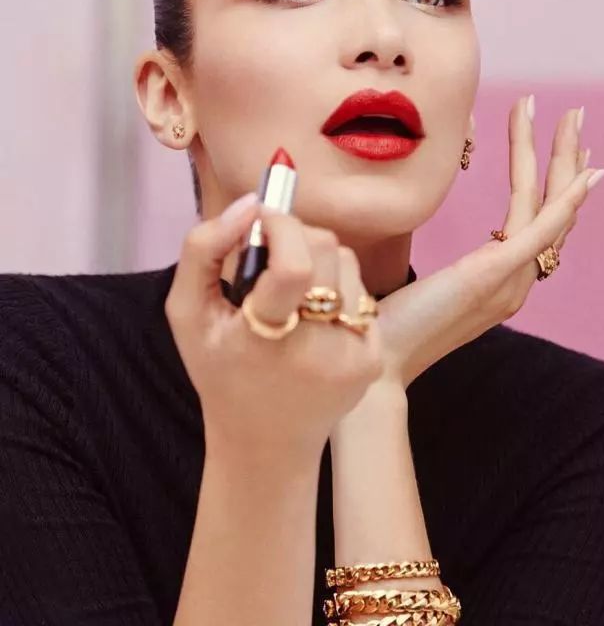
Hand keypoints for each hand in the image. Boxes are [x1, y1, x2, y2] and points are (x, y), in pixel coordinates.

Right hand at [164, 197, 383, 461]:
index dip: (280, 224)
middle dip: (296, 235)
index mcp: (265, 339)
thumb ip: (203, 249)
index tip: (261, 218)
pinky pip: (361, 293)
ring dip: (319, 260)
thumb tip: (250, 204)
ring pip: (348, 264)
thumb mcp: (186, 313)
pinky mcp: (374, 359)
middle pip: (326, 249)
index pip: (294, 265)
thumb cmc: (220, 373)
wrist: (266, 442)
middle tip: (272, 253)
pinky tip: (312, 317)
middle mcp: (319, 349)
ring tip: (292, 290)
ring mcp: (353, 355)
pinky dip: (336, 289)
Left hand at [374, 96, 602, 388]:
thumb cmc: (394, 326)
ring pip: (548, 208)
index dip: (553, 184)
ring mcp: (510, 281)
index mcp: (501, 283)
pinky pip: (540, 229)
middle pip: (553, 212)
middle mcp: (516, 283)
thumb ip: (444, 272)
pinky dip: (565, 200)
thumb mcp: (426, 289)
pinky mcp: (494, 275)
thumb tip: (428, 253)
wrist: (379, 363)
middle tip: (573, 117)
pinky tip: (585, 173)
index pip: (538, 224)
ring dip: (560, 159)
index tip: (559, 149)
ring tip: (567, 116)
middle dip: (565, 160)